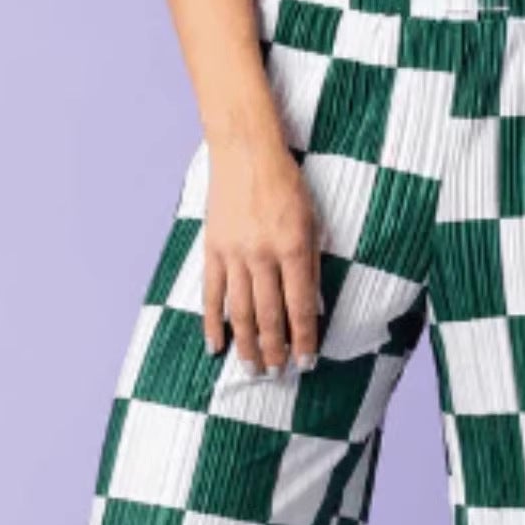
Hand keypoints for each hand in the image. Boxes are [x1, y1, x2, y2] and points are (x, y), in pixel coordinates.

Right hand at [202, 136, 321, 376]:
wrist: (245, 148)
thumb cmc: (286, 184)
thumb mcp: (312, 222)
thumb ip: (312, 266)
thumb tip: (312, 309)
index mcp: (293, 248)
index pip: (300, 307)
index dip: (303, 339)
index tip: (306, 363)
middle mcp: (263, 255)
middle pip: (269, 316)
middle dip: (275, 350)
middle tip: (277, 375)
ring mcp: (234, 254)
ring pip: (240, 311)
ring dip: (247, 345)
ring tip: (253, 370)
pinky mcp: (213, 249)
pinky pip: (212, 294)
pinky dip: (213, 322)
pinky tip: (216, 346)